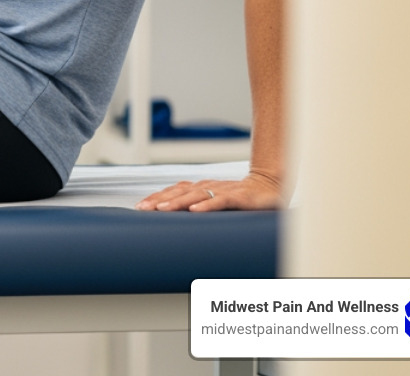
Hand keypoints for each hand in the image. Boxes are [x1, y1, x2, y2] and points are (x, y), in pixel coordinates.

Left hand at [135, 169, 282, 211]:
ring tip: (162, 209)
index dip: (156, 197)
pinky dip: (207, 204)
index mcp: (200, 187)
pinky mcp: (238, 197)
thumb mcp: (216, 203)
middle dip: (159, 200)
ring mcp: (222, 190)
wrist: (270, 186)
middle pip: (178, 192)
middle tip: (142, 209)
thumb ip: (199, 209)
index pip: (173, 191)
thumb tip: (176, 223)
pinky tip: (195, 210)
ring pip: (195, 194)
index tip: (139, 207)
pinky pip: (220, 200)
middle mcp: (207, 186)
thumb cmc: (241, 197)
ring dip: (177, 202)